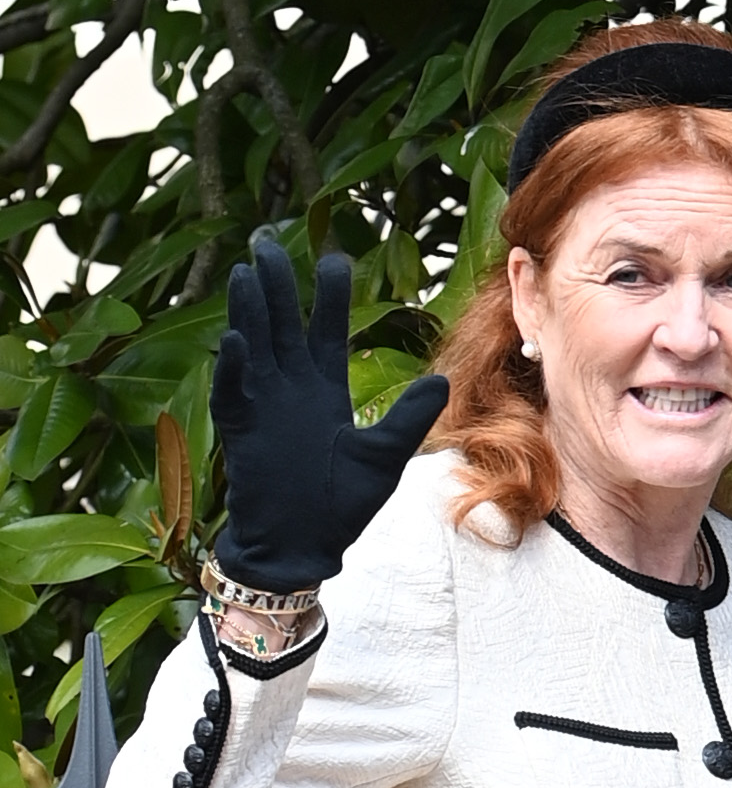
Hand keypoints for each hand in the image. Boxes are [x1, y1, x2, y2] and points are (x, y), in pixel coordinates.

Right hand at [211, 231, 450, 593]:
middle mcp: (290, 389)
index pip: (326, 331)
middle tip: (269, 242)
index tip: (334, 258)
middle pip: (282, 325)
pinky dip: (233, 369)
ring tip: (245, 272)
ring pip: (252, 346)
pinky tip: (234, 341)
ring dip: (248, 311)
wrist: (304, 545)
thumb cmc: (341, 504)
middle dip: (276, 285)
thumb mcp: (384, 456)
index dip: (328, 296)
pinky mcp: (242, 432)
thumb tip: (441, 381)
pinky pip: (233, 394)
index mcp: (324, 390)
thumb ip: (407, 418)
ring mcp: (263, 407)